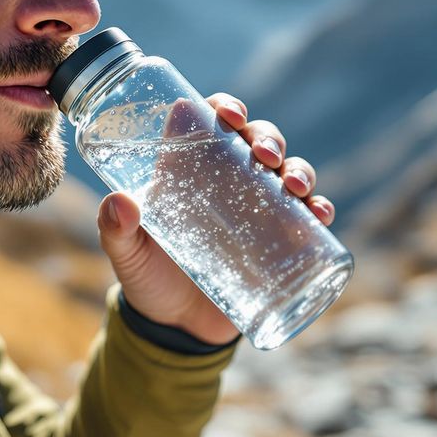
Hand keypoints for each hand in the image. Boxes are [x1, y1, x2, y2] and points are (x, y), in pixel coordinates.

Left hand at [96, 93, 335, 345]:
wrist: (175, 328)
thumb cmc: (147, 277)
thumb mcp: (126, 252)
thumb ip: (116, 229)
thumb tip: (120, 203)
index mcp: (190, 170)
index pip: (212, 123)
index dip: (226, 107)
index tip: (230, 114)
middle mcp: (228, 182)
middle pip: (256, 141)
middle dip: (267, 137)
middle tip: (264, 154)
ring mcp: (257, 210)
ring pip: (287, 172)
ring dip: (298, 168)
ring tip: (294, 185)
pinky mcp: (279, 242)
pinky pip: (308, 217)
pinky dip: (319, 209)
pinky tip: (320, 213)